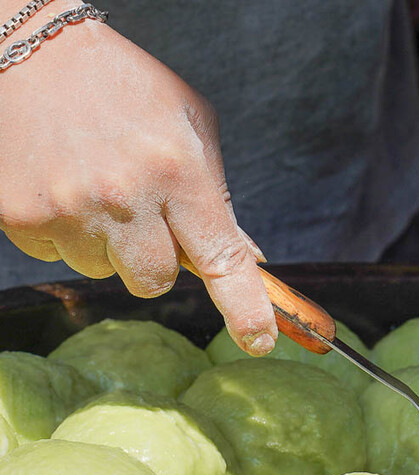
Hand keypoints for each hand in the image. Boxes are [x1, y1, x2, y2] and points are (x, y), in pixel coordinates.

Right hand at [0, 8, 275, 354]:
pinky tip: (65, 187)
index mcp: (178, 171)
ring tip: (98, 187)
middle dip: (157, 260)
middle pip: (156, 282)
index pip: (222, 261)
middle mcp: (125, 196)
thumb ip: (217, 198)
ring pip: (106, 273)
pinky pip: (60, 257)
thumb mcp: (192, 129)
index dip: (246, 310)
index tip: (259, 342)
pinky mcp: (22, 217)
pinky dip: (68, 233)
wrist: (36, 52)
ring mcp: (69, 210)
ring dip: (110, 244)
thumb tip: (247, 259)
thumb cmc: (127, 88)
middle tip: (144, 215)